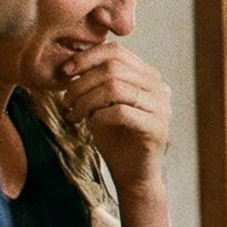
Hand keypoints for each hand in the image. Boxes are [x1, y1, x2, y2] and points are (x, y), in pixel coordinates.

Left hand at [54, 40, 172, 187]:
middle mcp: (159, 87)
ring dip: (86, 100)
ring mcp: (161, 107)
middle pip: (113, 67)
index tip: (65, 73)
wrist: (133, 174)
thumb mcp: (101, 103)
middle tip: (66, 101)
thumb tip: (69, 62)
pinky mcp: (157, 128)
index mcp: (147, 76)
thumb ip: (95, 81)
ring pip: (115, 88)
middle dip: (82, 83)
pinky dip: (99, 116)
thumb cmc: (116, 138)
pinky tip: (91, 125)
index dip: (86, 57)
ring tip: (74, 114)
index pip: (115, 52)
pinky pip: (120, 111)